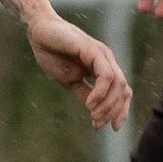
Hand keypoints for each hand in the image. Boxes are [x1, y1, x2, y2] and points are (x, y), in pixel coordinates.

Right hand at [25, 0, 131, 129]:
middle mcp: (107, 60)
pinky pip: (106, 75)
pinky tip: (90, 104)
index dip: (120, 110)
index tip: (112, 128)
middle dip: (114, 111)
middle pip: (123, 90)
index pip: (121, 91)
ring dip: (108, 104)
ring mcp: (102, 55)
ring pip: (118, 84)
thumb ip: (85, 93)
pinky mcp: (94, 50)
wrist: (39, 33)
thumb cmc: (52, 53)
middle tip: (98, 124)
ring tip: (94, 116)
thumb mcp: (70, 80)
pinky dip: (101, 92)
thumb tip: (95, 112)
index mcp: (103, 67)